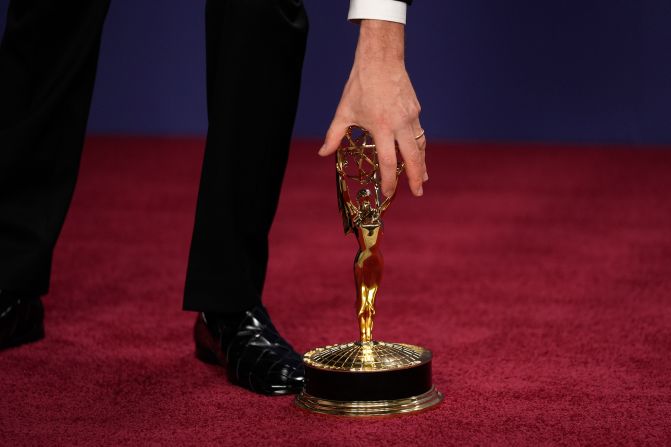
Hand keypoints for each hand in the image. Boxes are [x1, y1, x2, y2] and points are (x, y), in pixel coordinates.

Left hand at [319, 19, 426, 196]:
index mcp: (381, 128)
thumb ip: (334, 135)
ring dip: (422, 163)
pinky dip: (420, 146)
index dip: (389, 181)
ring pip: (420, 145)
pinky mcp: (416, 110)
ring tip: (423, 178)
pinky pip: (419, 133)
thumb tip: (322, 153)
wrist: (381, 60)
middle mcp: (400, 125)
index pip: (388, 162)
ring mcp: (411, 117)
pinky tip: (419, 154)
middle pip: (413, 158)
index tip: (389, 194)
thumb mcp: (344, 112)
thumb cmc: (360, 86)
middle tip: (418, 193)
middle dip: (416, 178)